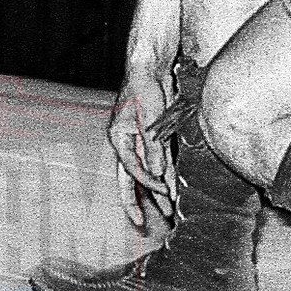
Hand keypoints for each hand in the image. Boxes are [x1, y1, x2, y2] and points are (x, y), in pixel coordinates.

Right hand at [109, 68, 176, 228]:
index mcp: (118, 137)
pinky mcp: (154, 136)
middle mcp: (126, 141)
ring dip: (156, 190)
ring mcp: (140, 139)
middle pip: (130, 178)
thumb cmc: (144, 86)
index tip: (163, 193)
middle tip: (142, 224)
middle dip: (138, 201)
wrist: (152, 66)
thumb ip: (152, 147)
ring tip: (166, 212)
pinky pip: (158, 160)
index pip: (132, 169)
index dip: (148, 183)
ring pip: (146, 171)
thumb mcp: (148, 117)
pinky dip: (164, 175)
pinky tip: (171, 188)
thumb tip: (157, 175)